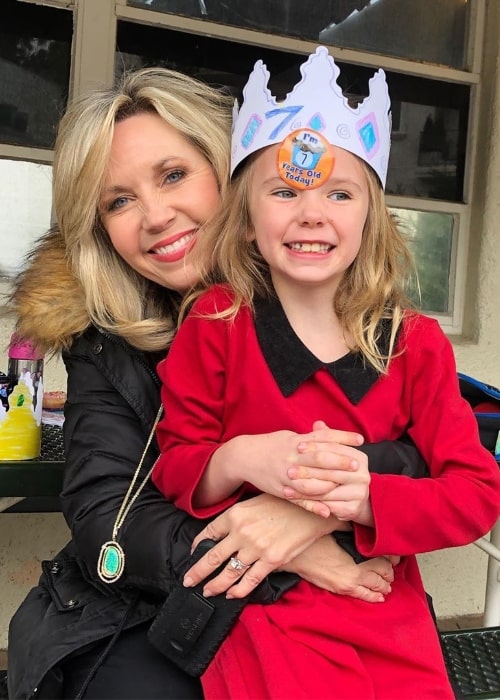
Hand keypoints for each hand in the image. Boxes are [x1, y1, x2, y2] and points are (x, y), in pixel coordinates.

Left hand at [183, 493, 338, 597]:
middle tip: (188, 581)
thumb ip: (238, 517)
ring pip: (229, 572)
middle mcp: (241, 532)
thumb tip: (224, 532)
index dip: (197, 546)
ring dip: (215, 585)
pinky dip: (239, 590)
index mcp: (235, 514)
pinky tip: (232, 595)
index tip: (193, 553)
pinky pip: (250, 580)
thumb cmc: (283, 502)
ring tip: (207, 591)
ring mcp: (256, 547)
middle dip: (197, 572)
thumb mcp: (254, 502)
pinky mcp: (271, 560)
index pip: (208, 533)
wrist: (311, 508)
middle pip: (212, 557)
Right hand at [209, 427, 363, 511]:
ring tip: (344, 488)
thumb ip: (310, 436)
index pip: (323, 437)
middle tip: (357, 466)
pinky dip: (314, 507)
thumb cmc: (270, 444)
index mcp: (296, 441)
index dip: (342, 438)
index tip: (361, 440)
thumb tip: (329, 431)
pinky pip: (299, 501)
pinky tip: (327, 512)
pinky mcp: (281, 490)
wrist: (243, 457)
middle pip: (319, 458)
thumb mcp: (289, 436)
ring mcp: (285, 475)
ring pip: (310, 483)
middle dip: (340, 462)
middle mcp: (291, 457)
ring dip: (328, 486)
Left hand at [283, 420, 371, 520]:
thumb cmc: (341, 472)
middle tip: (289, 470)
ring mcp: (359, 492)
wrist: (356, 497)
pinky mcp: (352, 508)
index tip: (298, 446)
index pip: (334, 449)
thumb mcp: (336, 454)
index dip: (315, 446)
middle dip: (308, 470)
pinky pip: (326, 505)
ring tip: (287, 486)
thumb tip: (317, 424)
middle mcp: (363, 475)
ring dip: (304, 490)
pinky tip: (294, 499)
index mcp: (360, 458)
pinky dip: (309, 503)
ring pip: (326, 490)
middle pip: (330, 470)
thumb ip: (327, 438)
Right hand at [286, 535, 398, 602]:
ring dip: (382, 585)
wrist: (289, 557)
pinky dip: (372, 595)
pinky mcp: (336, 589)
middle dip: (390, 573)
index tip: (396, 554)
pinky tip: (377, 595)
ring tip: (388, 581)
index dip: (392, 559)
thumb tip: (360, 519)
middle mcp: (353, 580)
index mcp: (355, 565)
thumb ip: (348, 524)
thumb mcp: (330, 526)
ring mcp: (344, 586)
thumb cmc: (308, 542)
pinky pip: (361, 596)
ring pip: (373, 590)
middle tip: (393, 565)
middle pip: (382, 579)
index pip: (384, 565)